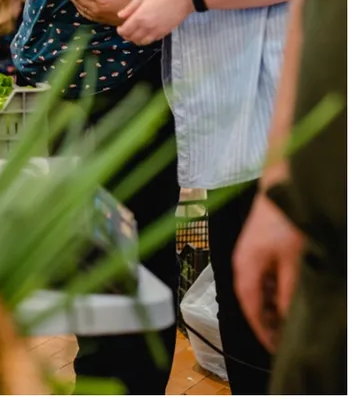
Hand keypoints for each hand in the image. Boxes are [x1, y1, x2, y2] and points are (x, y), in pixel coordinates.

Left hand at [116, 0, 191, 44]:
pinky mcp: (165, 33)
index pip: (124, 31)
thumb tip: (120, 16)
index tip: (120, 27)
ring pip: (142, 42)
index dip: (120, 31)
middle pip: (132, 38)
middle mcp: (146, 28)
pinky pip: (152, 40)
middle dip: (126, 35)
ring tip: (135, 32)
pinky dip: (146, 39)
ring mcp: (156, 32)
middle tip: (126, 30)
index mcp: (139, 18)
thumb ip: (130, 8)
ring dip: (136, 39)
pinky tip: (146, 32)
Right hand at [234, 193, 303, 351]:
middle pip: (252, 299)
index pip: (249, 307)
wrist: (281, 187)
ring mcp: (250, 254)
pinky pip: (264, 276)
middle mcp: (242, 263)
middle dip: (266, 319)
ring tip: (288, 320)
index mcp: (244, 267)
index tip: (273, 346)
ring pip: (259, 288)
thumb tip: (284, 314)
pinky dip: (274, 289)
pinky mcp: (260, 247)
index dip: (261, 329)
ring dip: (272, 305)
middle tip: (282, 338)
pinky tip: (288, 295)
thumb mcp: (291, 261)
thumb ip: (287, 289)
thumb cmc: (283, 221)